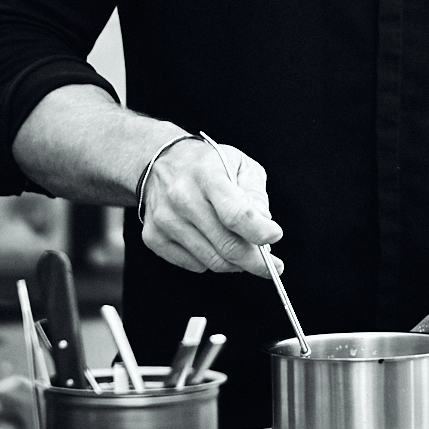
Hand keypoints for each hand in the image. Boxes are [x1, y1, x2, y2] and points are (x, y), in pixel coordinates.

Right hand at [141, 137, 281, 276]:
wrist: (160, 162)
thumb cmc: (206, 164)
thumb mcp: (240, 164)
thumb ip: (255, 194)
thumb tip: (264, 225)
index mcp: (206, 175)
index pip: (236, 214)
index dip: (260, 232)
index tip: (275, 235)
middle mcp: (182, 198)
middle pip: (227, 245)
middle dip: (256, 261)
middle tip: (272, 265)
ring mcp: (165, 220)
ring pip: (213, 261)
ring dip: (236, 264)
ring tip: (245, 252)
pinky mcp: (154, 238)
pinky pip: (194, 265)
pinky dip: (212, 262)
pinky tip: (215, 245)